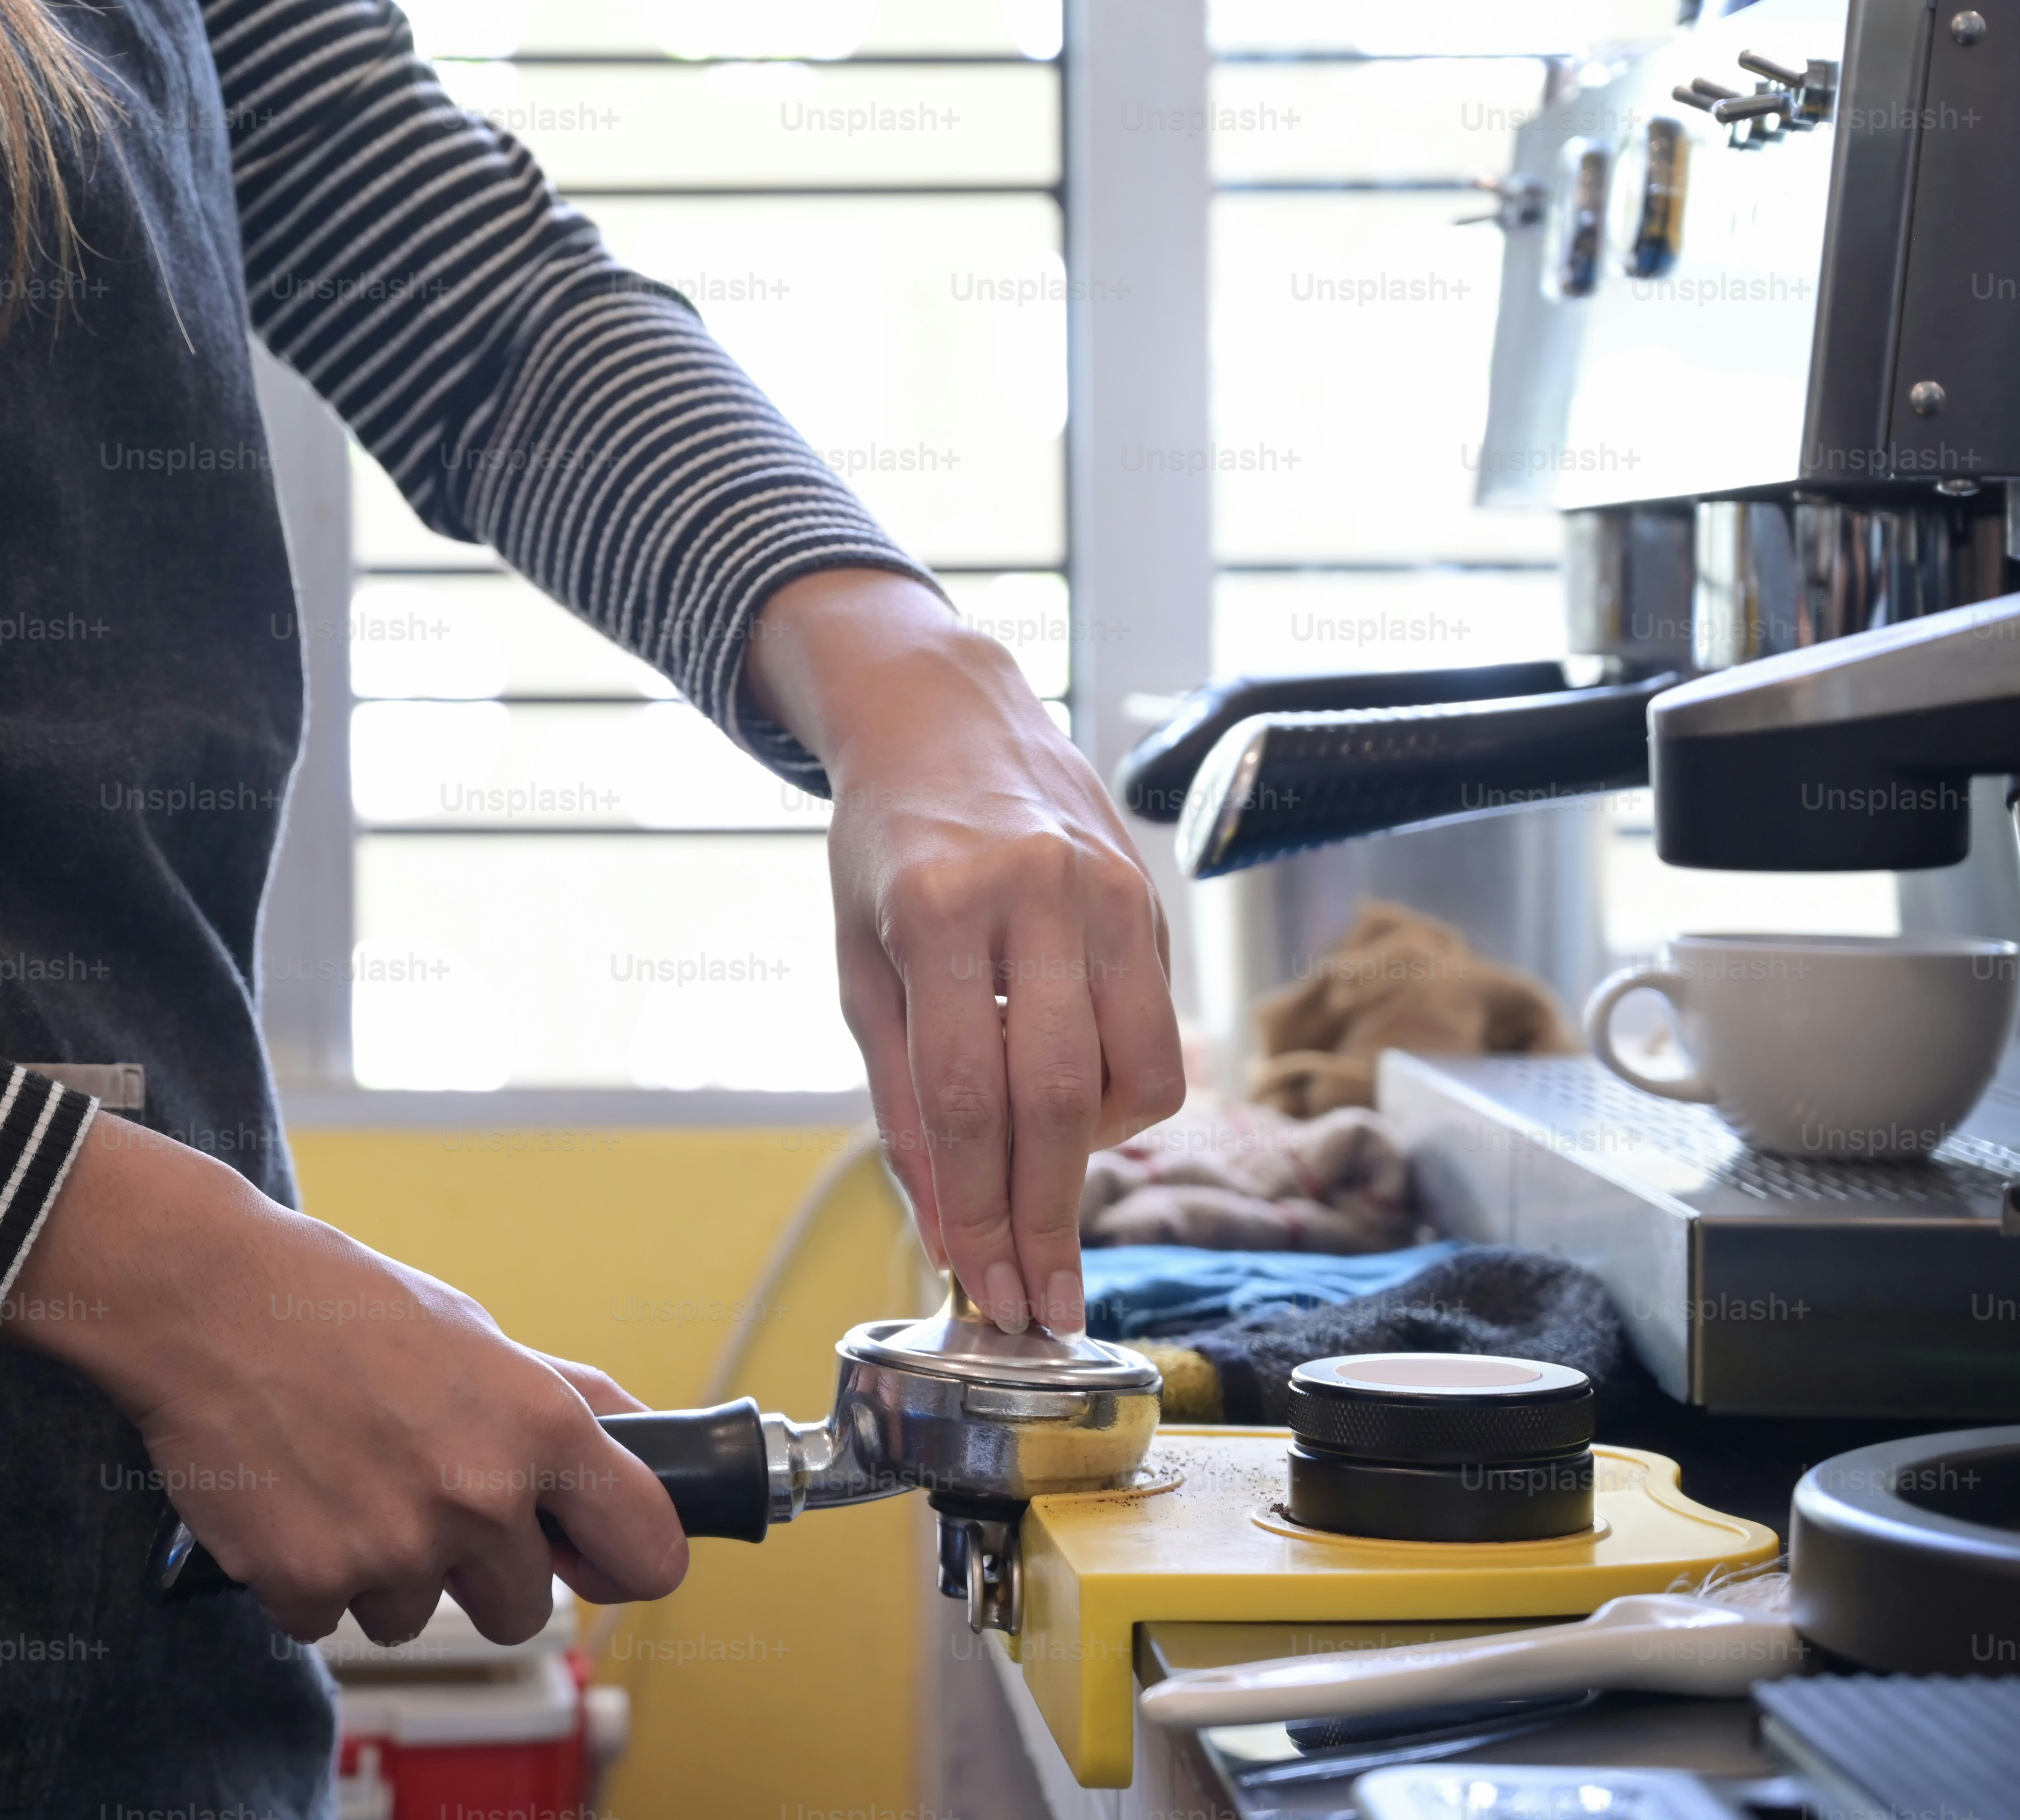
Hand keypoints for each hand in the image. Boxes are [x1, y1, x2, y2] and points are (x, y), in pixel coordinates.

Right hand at [0, 1118, 689, 1643]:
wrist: (206, 1297)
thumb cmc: (340, 1304)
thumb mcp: (476, 1333)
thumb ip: (561, 1399)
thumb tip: (638, 1439)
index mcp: (540, 1428)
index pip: (649, 1551)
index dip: (622, 1565)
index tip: (590, 1560)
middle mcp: (480, 1497)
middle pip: (522, 1608)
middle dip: (477, 1569)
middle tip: (419, 1494)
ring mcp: (394, 1549)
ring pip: (417, 1616)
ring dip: (385, 1570)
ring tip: (341, 1477)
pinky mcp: (309, 1582)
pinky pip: (332, 1618)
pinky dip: (311, 1573)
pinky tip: (289, 1496)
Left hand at [745, 568, 1184, 1335]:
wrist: (945, 718)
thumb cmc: (888, 850)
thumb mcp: (862, 967)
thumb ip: (903, 1097)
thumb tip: (947, 1225)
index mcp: (939, 910)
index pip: (965, 1096)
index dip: (976, 1207)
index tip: (983, 1286)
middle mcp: (1036, 897)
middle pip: (1056, 1099)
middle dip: (1046, 1219)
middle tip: (1041, 1301)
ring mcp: (1108, 893)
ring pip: (1134, 1075)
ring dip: (1094, 1156)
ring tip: (1045, 1171)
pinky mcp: (1152, 901)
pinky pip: (1157, 1035)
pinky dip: (1122, 1094)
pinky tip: (1074, 1094)